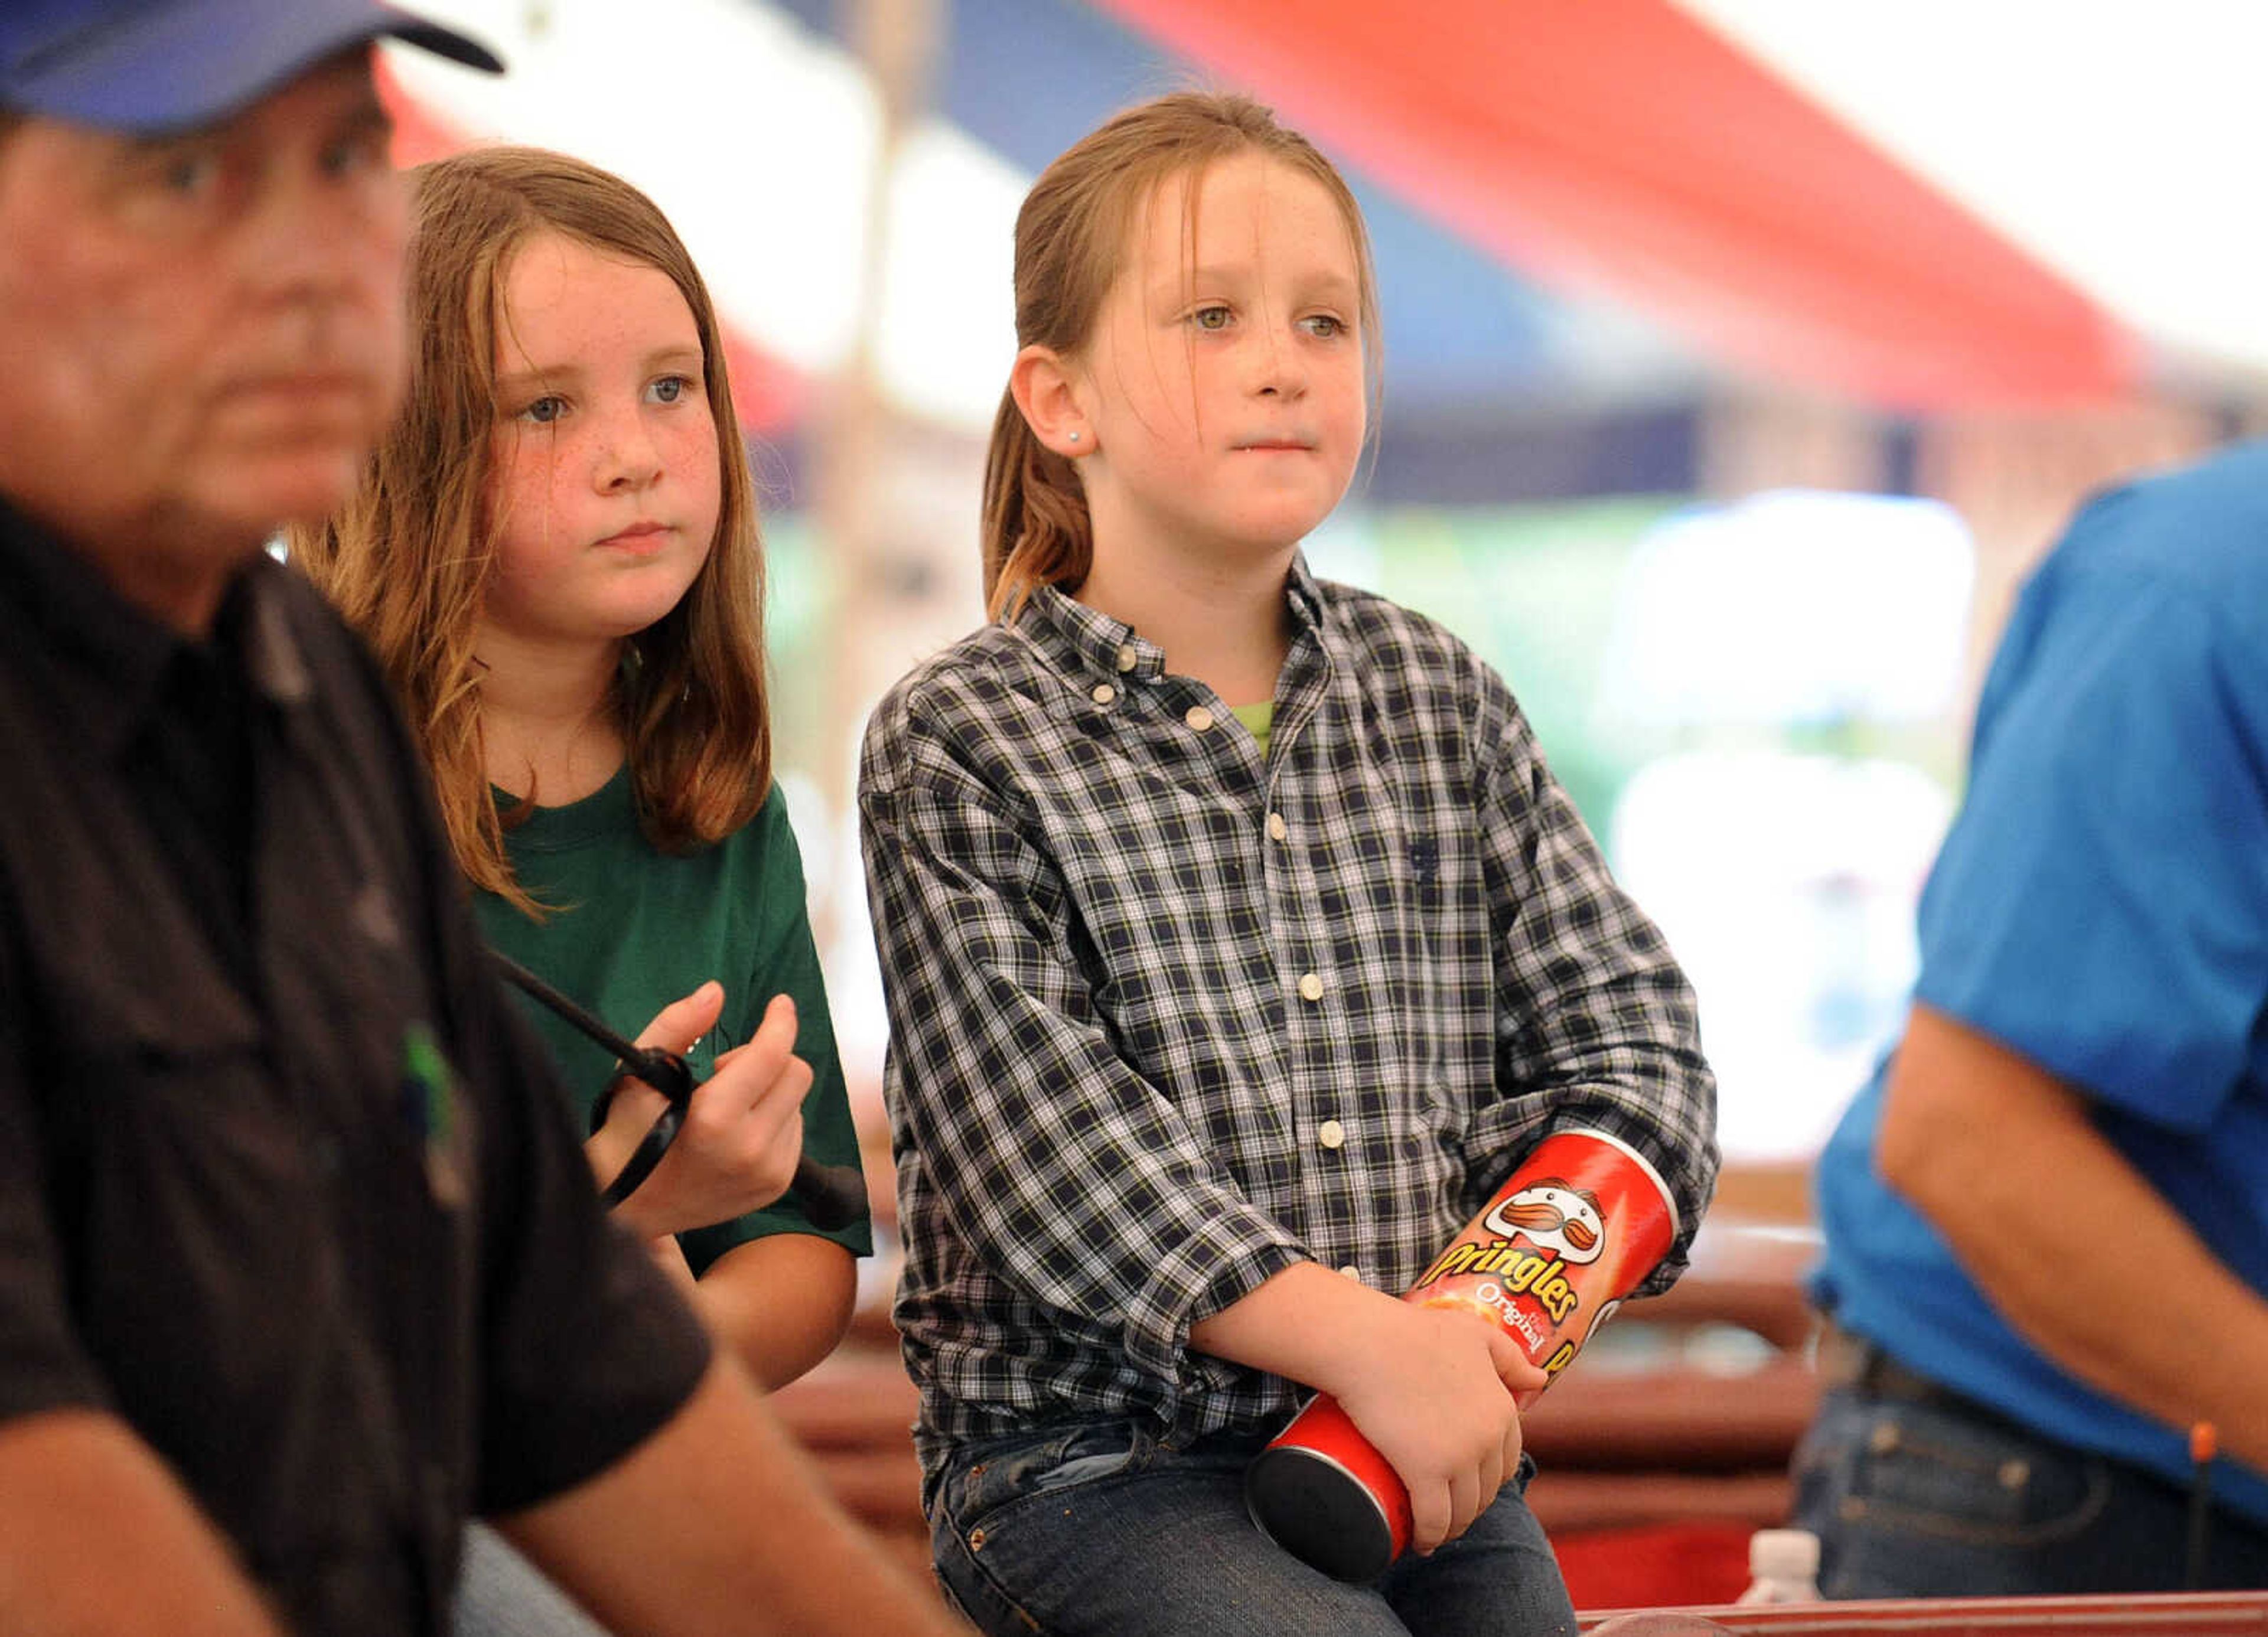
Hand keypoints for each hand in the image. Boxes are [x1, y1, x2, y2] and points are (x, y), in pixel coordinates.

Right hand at [587, 984, 810, 1240]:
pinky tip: (736, 1131)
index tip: (779, 1003)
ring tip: (725, 1107)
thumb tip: (716, 991)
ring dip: (770, 1092)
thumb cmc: (629, 1130)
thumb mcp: (640, 1070)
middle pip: (796, 1073)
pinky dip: (773, 1120)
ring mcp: (767, 1173)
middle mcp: (750, 1149)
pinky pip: (794, 1133)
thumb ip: (678, 1024)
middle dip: (768, 1059)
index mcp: (715, 1118)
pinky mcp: (775, 1187)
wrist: (628, 1203)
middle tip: (724, 1072)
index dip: (780, 1021)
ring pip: (797, 1102)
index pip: (772, 1054)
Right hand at [1330, 1302, 1544, 1554]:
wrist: (1367, 1342)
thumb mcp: (1474, 1334)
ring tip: (1433, 1529)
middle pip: (1485, 1491)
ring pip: (1462, 1511)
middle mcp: (1488, 1438)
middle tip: (1447, 1508)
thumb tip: (1540, 1378)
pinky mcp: (1424, 1472)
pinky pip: (1433, 1519)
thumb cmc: (1415, 1332)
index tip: (1469, 1484)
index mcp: (1502, 1409)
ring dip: (1452, 1527)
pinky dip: (1429, 1537)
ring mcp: (1458, 1458)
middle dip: (1470, 1506)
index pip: (1506, 1462)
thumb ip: (1510, 1355)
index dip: (1489, 1479)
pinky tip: (1420, 1543)